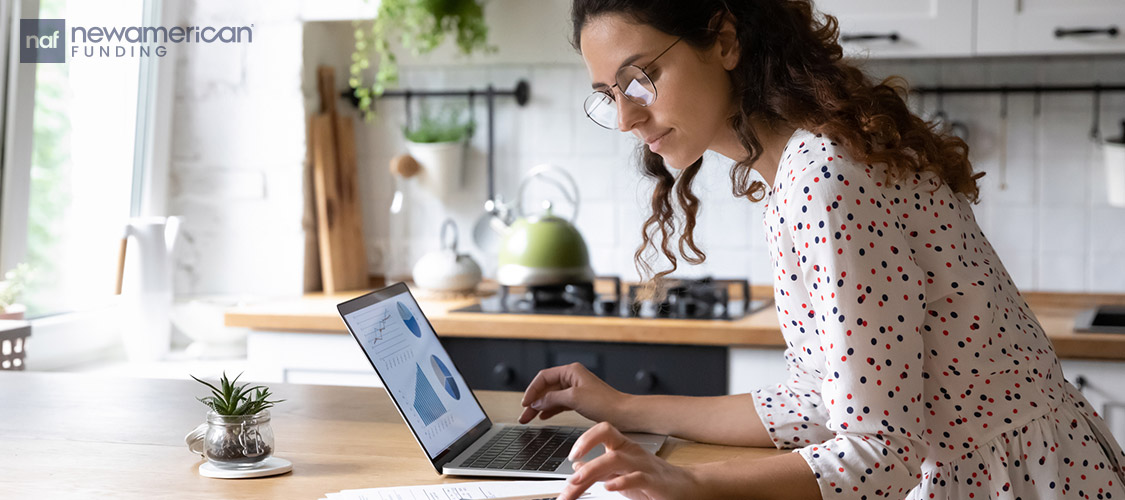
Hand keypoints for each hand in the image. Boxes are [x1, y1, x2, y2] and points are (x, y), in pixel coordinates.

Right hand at [519, 363, 624, 424]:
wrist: (623, 414)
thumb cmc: (605, 403)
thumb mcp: (574, 398)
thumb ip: (552, 398)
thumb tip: (537, 401)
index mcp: (571, 371)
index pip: (544, 377)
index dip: (532, 390)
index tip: (525, 403)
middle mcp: (572, 378)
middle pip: (546, 388)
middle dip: (533, 401)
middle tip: (523, 415)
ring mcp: (575, 389)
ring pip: (551, 397)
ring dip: (540, 407)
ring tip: (529, 419)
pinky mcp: (579, 400)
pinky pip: (559, 403)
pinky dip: (550, 410)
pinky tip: (543, 417)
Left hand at [559, 422, 696, 499]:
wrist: (688, 487)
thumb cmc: (655, 480)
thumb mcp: (622, 474)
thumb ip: (600, 470)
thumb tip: (577, 465)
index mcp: (624, 447)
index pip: (603, 430)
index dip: (585, 437)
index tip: (571, 455)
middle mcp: (632, 453)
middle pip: (606, 439)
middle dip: (583, 451)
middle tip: (567, 474)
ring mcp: (643, 466)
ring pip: (616, 458)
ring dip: (593, 468)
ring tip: (577, 481)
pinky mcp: (654, 482)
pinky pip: (637, 478)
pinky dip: (621, 482)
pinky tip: (608, 487)